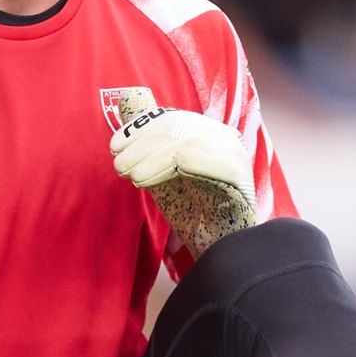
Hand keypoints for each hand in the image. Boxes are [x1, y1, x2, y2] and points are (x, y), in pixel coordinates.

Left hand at [110, 104, 256, 216]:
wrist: (219, 252)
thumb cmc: (192, 214)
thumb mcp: (164, 173)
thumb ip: (150, 145)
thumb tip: (126, 104)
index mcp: (210, 134)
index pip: (172, 120)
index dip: (140, 130)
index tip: (115, 147)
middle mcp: (226, 140)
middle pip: (178, 129)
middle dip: (142, 145)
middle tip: (120, 166)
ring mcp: (235, 158)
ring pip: (188, 143)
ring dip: (153, 159)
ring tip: (133, 177)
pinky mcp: (240, 179)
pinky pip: (208, 162)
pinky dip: (174, 166)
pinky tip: (148, 180)